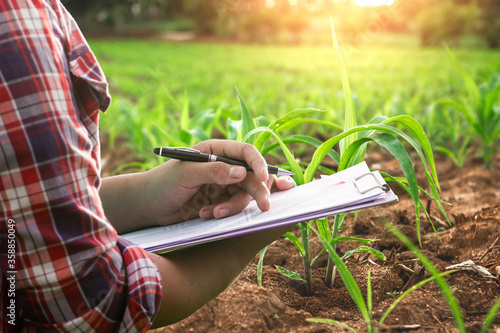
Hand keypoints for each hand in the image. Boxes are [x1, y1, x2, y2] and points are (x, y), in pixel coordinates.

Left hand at [143, 140, 295, 224]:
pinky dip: (225, 213)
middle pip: (252, 176)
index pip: (245, 152)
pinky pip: (234, 208)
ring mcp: (223, 185)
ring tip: (213, 213)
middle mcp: (223, 166)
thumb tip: (242, 171)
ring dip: (233, 206)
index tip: (263, 178)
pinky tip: (205, 214)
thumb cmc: (162, 183)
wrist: (148, 207)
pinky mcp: (220, 202)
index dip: (258, 163)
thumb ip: (213, 171)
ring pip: (245, 195)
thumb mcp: (186, 174)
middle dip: (257, 191)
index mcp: (216, 150)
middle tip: (265, 206)